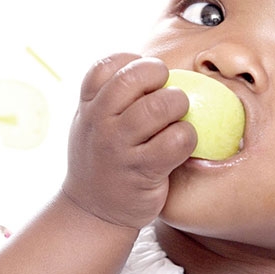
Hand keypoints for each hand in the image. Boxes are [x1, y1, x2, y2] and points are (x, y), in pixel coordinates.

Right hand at [62, 53, 195, 228]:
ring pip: (160, 106)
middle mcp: (99, 123)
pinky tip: (181, 143)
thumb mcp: (91, 124)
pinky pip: (176, 140)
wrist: (92, 211)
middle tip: (167, 91)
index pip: (106, 65)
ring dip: (178, 105)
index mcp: (87, 106)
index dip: (133, 61)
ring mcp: (119, 148)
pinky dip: (187, 137)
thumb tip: (151, 69)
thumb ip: (108, 97)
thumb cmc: (101, 159)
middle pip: (134, 78)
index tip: (146, 75)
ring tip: (177, 117)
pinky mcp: (143, 171)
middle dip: (160, 75)